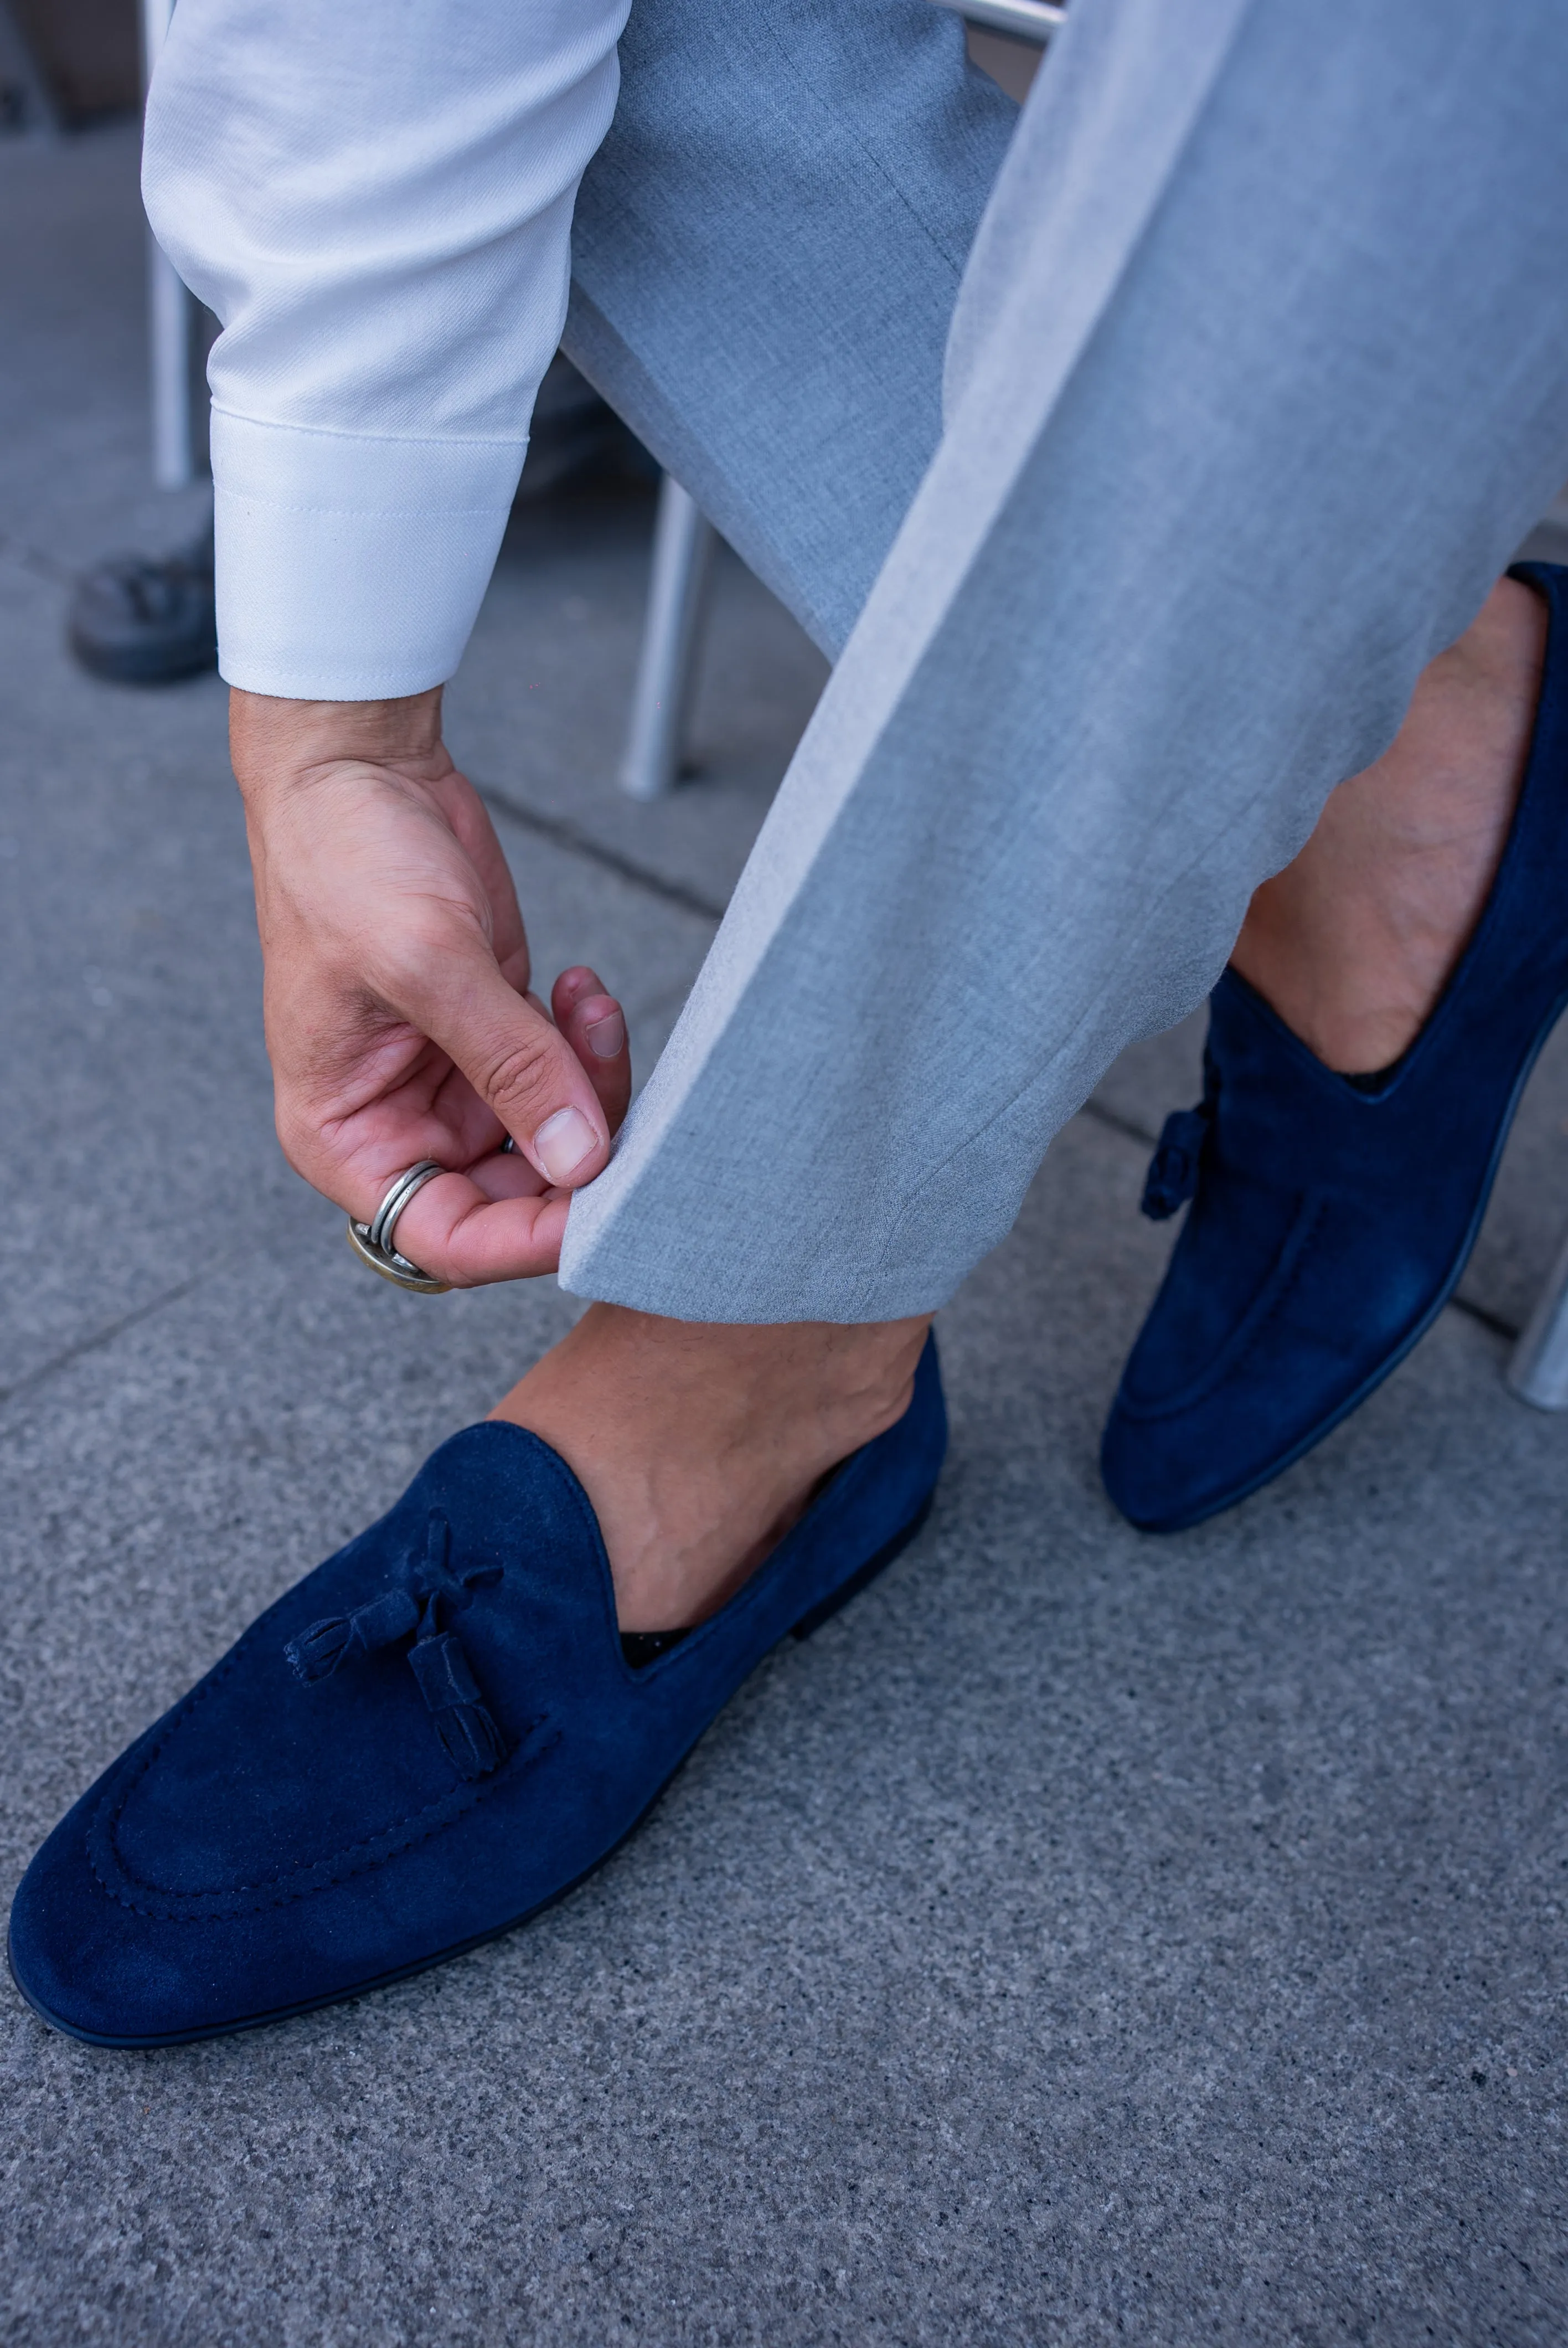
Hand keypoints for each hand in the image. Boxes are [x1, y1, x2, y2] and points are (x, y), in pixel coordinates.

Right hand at [231, 685, 631, 1284]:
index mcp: (345, 1136)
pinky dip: (590, 1046)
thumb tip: (580, 1158)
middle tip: (617, 1089)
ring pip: (555, 1140)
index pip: (446, 1238)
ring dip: (593, 1086)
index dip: (529, 1240)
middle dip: (579, 1151)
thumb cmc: (345, 858)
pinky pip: (564, 1081)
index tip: (603, 1204)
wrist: (357, 769)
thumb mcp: (428, 961)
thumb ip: (509, 1065)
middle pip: (515, 1198)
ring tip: (589, 1009)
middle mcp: (399, 1126)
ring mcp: (453, 1084)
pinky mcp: (498, 1038)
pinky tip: (583, 989)